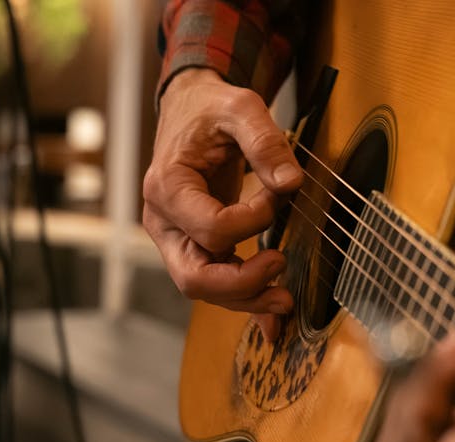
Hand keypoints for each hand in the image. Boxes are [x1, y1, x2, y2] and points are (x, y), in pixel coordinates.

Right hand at [143, 68, 302, 337]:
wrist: (191, 109)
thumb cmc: (211, 109)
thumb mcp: (241, 108)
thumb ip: (264, 141)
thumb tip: (291, 183)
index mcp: (168, 187)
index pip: (211, 228)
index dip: (253, 220)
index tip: (278, 194)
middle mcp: (164, 221)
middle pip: (194, 277)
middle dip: (241, 284)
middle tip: (281, 266)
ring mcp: (176, 239)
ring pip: (204, 288)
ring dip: (246, 299)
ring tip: (286, 300)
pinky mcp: (194, 245)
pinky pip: (214, 283)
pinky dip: (243, 303)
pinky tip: (272, 319)